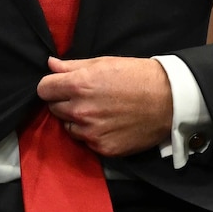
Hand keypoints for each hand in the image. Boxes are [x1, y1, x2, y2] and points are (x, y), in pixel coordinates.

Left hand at [37, 56, 172, 156]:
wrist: (168, 99)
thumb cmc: (137, 76)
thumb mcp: (104, 63)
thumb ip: (72, 66)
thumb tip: (50, 65)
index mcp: (78, 85)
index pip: (43, 89)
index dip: (52, 86)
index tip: (61, 86)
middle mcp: (81, 110)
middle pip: (53, 108)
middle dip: (64, 102)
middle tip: (85, 97)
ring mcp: (91, 132)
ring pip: (68, 127)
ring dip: (77, 120)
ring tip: (98, 111)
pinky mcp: (103, 148)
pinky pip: (86, 141)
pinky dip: (93, 134)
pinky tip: (109, 124)